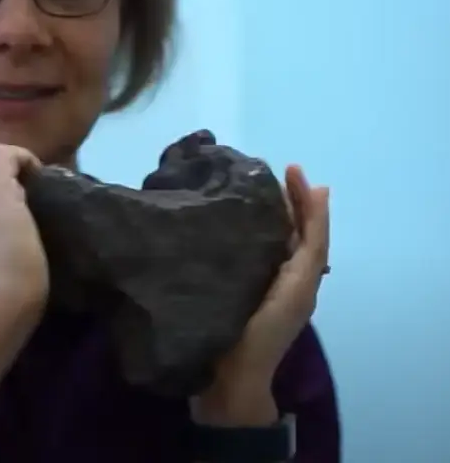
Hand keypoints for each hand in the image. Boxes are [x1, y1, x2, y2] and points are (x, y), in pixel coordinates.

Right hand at [193, 164, 329, 424]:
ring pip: (268, 242)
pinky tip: (226, 222)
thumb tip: (321, 193)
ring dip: (264, 214)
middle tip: (267, 172)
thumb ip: (307, 247)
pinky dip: (244, 233)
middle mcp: (283, 278)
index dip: (304, 199)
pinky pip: (246, 254)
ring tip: (248, 188)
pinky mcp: (235, 290)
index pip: (309, 230)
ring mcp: (259, 286)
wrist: (229, 379)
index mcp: (300, 277)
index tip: (289, 168)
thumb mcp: (294, 289)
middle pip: (290, 233)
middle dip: (285, 202)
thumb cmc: (262, 333)